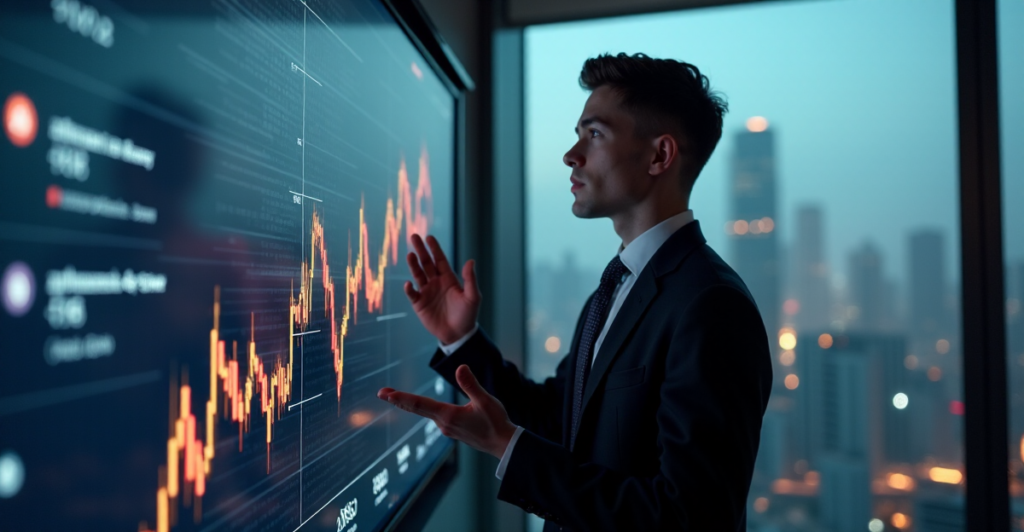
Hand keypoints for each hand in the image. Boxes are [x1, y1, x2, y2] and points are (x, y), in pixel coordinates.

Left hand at [377, 365, 515, 458]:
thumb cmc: (496, 422)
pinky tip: (420, 406)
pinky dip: (422, 409)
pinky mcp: (452, 430)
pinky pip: (433, 416)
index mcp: (449, 415)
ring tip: (394, 396)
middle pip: (416, 408)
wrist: (503, 445)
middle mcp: (444, 423)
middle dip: (398, 400)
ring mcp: (447, 428)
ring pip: (424, 412)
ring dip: (408, 404)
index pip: (420, 404)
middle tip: (381, 393)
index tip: (387, 394)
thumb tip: (460, 367)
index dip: (403, 398)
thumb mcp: (485, 400)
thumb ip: (471, 384)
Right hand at [404, 234, 479, 344]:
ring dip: (413, 265)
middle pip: (426, 263)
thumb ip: (470, 279)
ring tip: (410, 255)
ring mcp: (427, 292)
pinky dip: (409, 289)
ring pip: (418, 275)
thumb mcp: (472, 297)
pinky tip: (409, 284)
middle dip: (420, 250)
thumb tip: (471, 260)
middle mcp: (436, 282)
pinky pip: (412, 294)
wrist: (458, 334)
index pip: (440, 260)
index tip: (429, 237)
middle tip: (414, 236)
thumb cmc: (467, 315)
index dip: (435, 248)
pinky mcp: (419, 304)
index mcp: (449, 279)